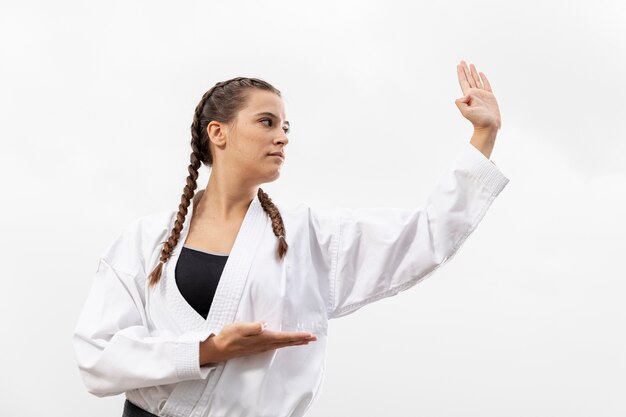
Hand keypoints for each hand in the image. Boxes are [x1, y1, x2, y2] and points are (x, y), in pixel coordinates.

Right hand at [200, 321, 316, 364]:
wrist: (219, 349)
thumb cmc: (229, 336)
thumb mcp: (240, 327)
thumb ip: (253, 327)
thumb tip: (264, 325)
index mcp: (263, 338)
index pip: (285, 337)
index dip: (298, 336)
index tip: (309, 335)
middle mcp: (265, 344)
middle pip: (287, 342)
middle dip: (301, 340)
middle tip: (314, 338)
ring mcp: (261, 347)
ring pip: (283, 344)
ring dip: (295, 342)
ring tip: (305, 341)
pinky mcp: (258, 347)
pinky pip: (277, 346)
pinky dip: (286, 343)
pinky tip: (287, 342)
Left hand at [455, 60, 500, 130]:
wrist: (488, 126)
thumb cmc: (478, 121)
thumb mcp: (466, 112)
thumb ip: (462, 103)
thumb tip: (465, 94)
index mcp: (468, 96)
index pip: (463, 81)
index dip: (461, 72)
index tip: (459, 64)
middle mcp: (474, 94)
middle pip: (469, 78)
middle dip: (465, 69)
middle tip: (462, 61)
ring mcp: (482, 95)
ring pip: (476, 80)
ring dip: (473, 72)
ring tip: (471, 64)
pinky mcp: (490, 97)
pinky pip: (486, 84)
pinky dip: (483, 78)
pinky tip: (481, 73)